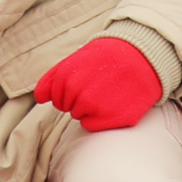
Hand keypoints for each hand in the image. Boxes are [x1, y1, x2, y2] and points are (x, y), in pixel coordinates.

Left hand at [32, 35, 164, 132]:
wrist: (143, 55)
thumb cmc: (108, 57)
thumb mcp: (77, 59)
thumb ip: (53, 78)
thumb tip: (39, 98)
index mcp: (66, 77)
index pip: (57, 99)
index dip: (71, 91)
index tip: (87, 79)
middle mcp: (77, 93)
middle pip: (69, 108)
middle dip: (80, 99)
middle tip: (100, 84)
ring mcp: (95, 108)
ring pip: (81, 118)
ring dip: (92, 109)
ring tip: (109, 91)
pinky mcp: (111, 119)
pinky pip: (93, 126)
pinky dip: (103, 118)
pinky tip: (115, 102)